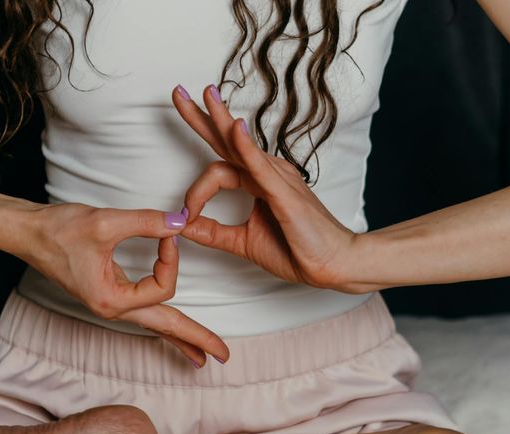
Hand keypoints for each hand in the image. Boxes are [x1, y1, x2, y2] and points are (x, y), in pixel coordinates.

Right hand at [17, 202, 228, 365]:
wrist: (28, 233)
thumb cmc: (59, 230)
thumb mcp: (106, 222)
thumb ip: (147, 222)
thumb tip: (181, 222)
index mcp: (111, 299)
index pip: (161, 288)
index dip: (171, 259)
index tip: (169, 232)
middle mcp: (112, 308)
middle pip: (163, 327)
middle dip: (195, 339)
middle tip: (223, 355)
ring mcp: (111, 303)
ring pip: (155, 324)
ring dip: (182, 335)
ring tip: (204, 355)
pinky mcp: (110, 294)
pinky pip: (144, 313)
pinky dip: (164, 323)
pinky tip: (172, 332)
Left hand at [171, 85, 359, 290]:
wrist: (331, 264)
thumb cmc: (296, 250)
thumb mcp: (242, 242)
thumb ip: (212, 232)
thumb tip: (181, 226)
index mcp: (257, 181)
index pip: (218, 169)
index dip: (195, 192)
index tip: (184, 216)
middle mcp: (266, 172)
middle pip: (227, 140)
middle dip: (202, 116)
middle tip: (178, 92)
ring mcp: (277, 178)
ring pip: (240, 145)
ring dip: (219, 120)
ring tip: (204, 95)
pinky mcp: (284, 191)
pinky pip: (260, 166)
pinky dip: (246, 147)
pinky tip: (234, 127)